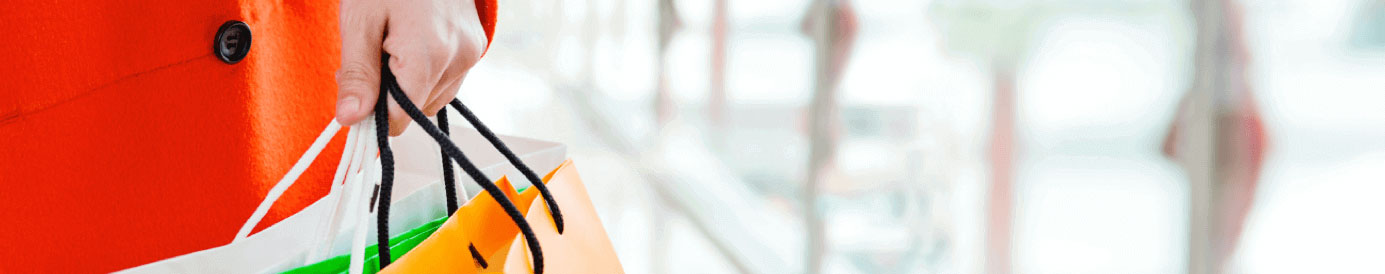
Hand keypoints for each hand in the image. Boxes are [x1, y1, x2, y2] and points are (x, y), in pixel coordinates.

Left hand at [334, 0, 488, 134]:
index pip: (400, 119)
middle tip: (373, 54)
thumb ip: (358, 74)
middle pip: (415, 111)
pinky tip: (414, 44)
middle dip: (389, 93)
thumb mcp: (360, 21)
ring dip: (408, 85)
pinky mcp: (475, 50)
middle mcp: (457, 60)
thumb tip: (351, 120)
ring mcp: (471, 55)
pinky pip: (446, 81)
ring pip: (432, 99)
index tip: (356, 90)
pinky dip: (426, 73)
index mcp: (428, 55)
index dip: (373, 114)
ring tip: (394, 45)